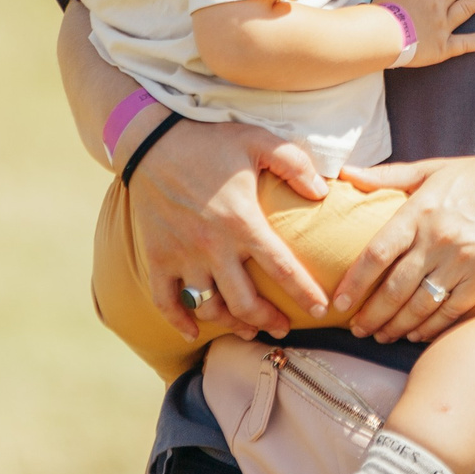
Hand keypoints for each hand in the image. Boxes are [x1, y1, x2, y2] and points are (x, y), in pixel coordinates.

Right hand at [132, 117, 333, 341]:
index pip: (281, 269)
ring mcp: (181, 255)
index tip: (319, 310)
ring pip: (209, 308)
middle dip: (269, 320)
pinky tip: (193, 332)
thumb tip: (323, 192)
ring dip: (231, 324)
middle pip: (245, 302)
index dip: (304, 294)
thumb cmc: (209, 141)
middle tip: (284, 327)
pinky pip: (165, 301)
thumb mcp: (259, 141)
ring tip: (248, 328)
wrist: (151, 141)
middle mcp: (212, 246)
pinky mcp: (157, 257)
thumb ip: (295, 164)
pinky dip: (179, 322)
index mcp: (242, 221)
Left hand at [331, 152, 474, 341]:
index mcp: (420, 209)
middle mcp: (439, 237)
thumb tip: (347, 175)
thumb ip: (389, 176)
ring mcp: (464, 260)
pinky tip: (416, 334)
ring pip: (420, 305)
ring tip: (381, 336)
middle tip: (356, 329)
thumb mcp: (435, 168)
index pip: (376, 253)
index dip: (354, 283)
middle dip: (371, 315)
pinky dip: (430, 328)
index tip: (338, 304)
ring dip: (396, 326)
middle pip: (394, 288)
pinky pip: (451, 311)